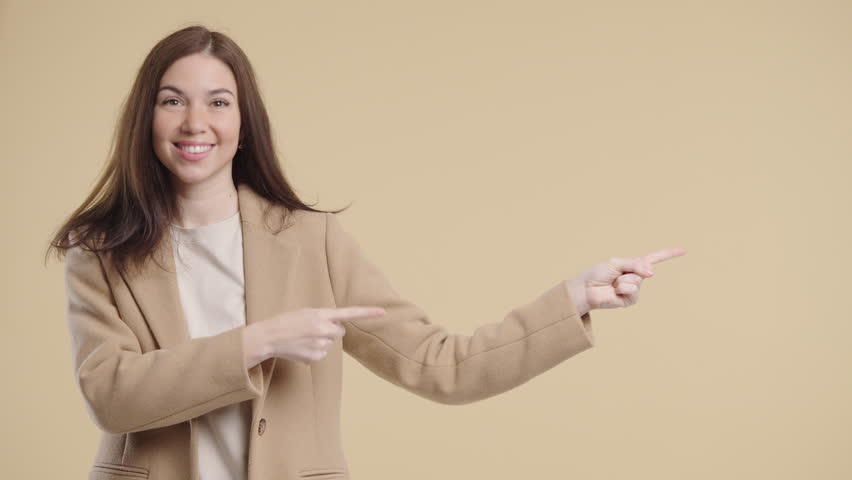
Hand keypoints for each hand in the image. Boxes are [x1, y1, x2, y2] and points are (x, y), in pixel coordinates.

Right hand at [244, 306, 385, 366]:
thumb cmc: (287, 322)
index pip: (349, 313)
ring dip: (321, 341)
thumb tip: (337, 329)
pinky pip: (323, 354)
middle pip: (339, 332)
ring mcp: (320, 344)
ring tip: (304, 339)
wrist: (269, 337)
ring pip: (331, 344)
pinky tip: (302, 348)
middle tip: (312, 330)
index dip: (367, 312)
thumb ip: (324, 317)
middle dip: (330, 331)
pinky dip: (315, 352)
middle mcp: (323, 329)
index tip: (383, 312)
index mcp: (321, 314)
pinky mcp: (316, 357)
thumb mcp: (307, 313)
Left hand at [566, 247, 686, 312]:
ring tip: (613, 283)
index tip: (683, 250)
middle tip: (615, 274)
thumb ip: (635, 265)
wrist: (587, 290)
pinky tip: (615, 291)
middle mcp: (636, 276)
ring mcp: (635, 288)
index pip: (654, 258)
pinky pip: (632, 290)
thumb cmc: (598, 274)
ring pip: (637, 281)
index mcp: (633, 264)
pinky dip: (622, 289)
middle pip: (644, 269)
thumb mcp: (616, 263)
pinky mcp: (631, 299)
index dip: (669, 254)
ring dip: (623, 280)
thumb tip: (652, 273)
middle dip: (629, 269)